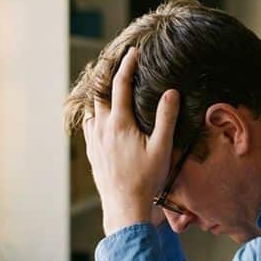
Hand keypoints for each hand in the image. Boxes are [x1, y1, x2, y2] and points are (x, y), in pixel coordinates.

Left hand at [82, 48, 178, 235]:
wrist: (124, 208)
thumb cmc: (146, 180)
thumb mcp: (162, 148)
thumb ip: (166, 118)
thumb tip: (171, 92)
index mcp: (119, 123)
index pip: (121, 85)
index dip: (127, 66)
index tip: (133, 53)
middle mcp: (102, 128)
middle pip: (99, 92)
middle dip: (106, 74)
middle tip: (114, 61)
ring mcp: (94, 141)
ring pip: (91, 109)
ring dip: (98, 95)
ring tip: (106, 86)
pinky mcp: (92, 153)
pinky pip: (89, 126)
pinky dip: (94, 113)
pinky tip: (100, 117)